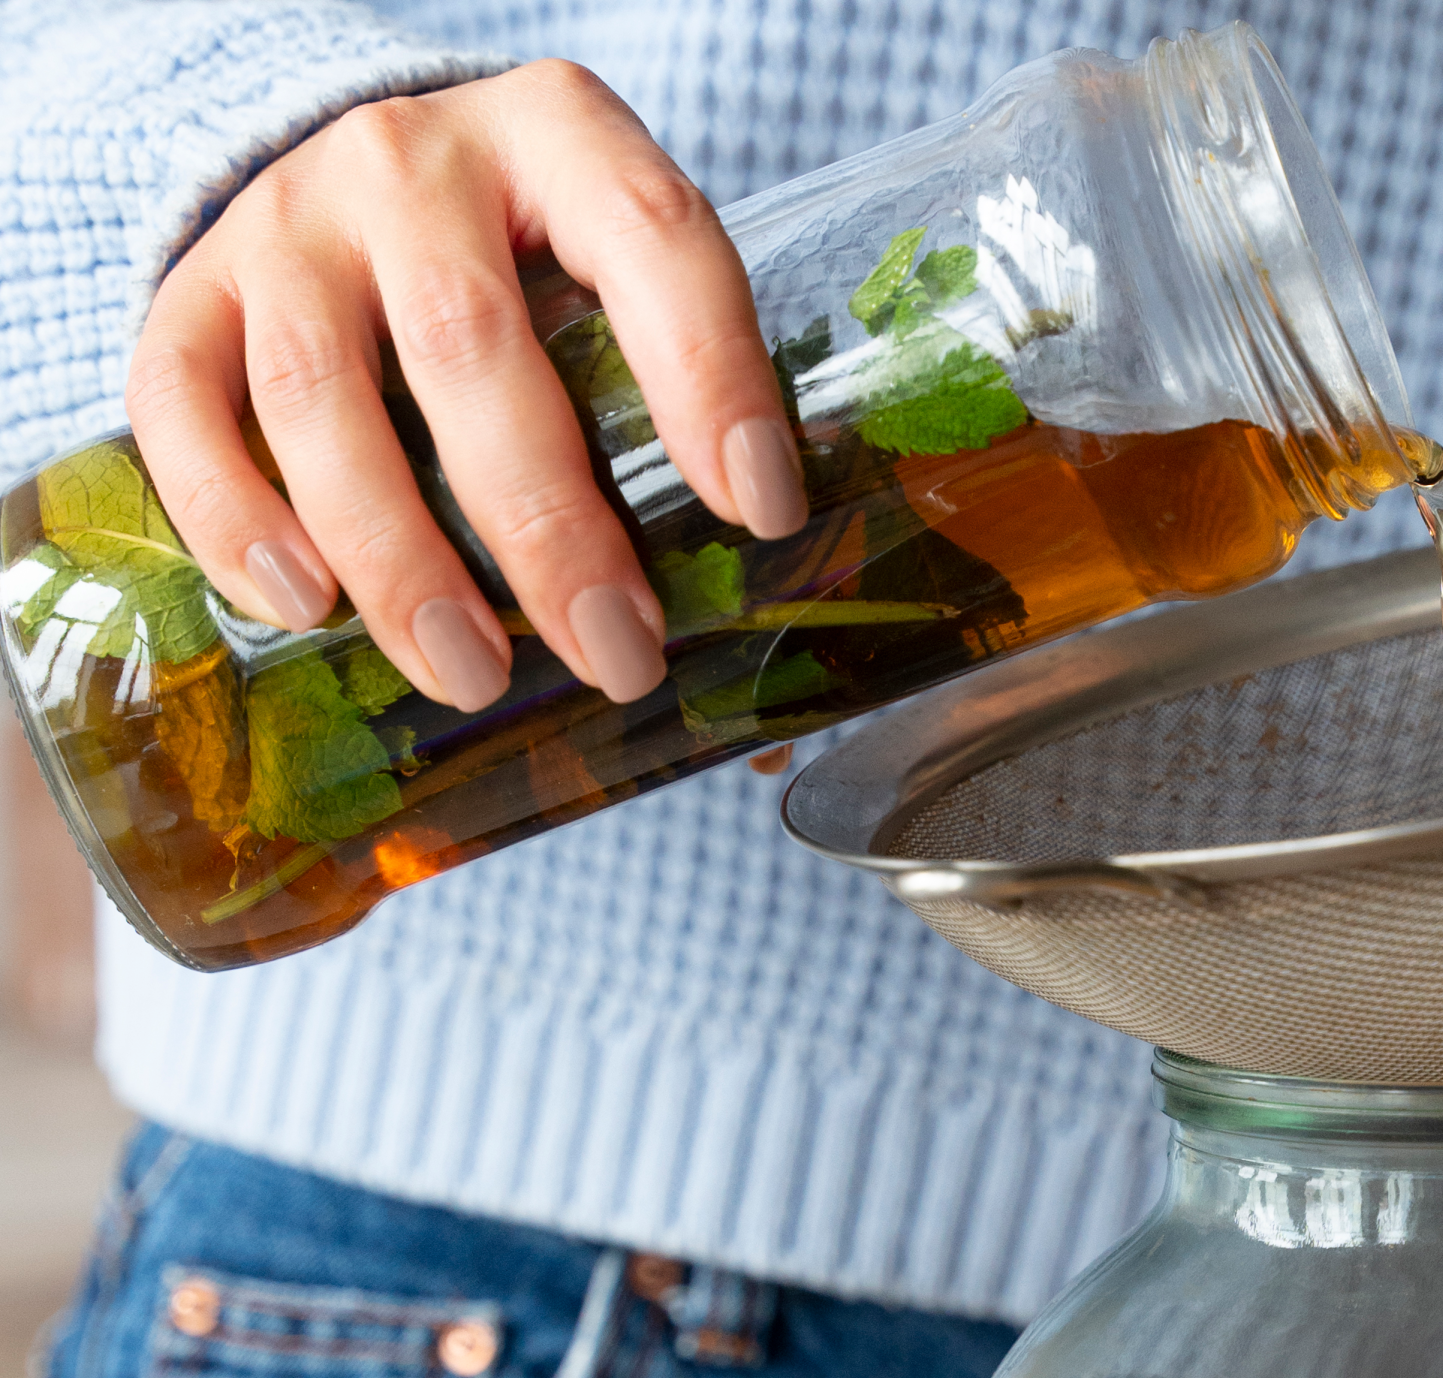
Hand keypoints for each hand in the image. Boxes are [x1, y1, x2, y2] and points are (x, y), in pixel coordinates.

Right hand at [125, 62, 809, 713]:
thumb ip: (683, 416)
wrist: (367, 180)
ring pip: (320, 396)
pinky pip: (182, 406)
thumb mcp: (625, 283)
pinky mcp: (189, 287)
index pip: (653, 241)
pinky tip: (307, 609)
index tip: (759, 512)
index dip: (710, 378)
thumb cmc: (537, 265)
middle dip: (549, 529)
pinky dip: (236, 519)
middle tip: (616, 658)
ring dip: (400, 560)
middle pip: (472, 351)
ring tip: (472, 676)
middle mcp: (411, 159)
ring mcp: (286, 218)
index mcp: (563, 135)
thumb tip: (755, 669)